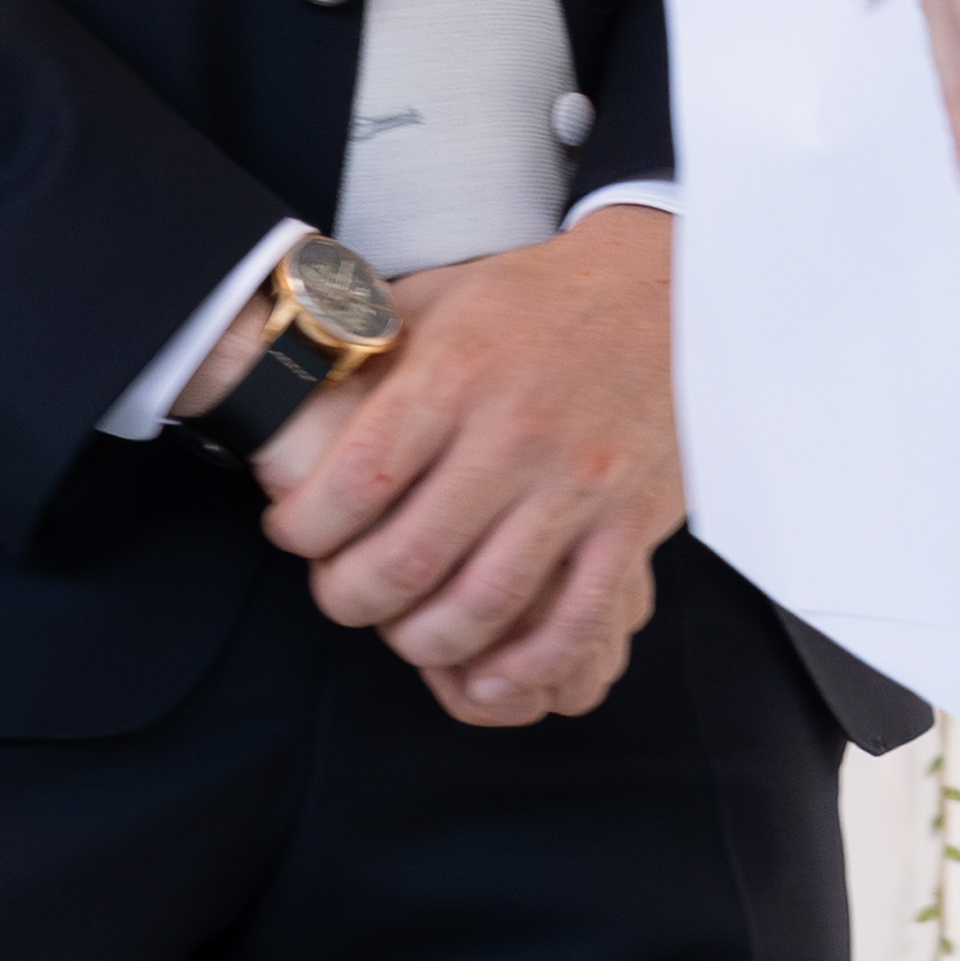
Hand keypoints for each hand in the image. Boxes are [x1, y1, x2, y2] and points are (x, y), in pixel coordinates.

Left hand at [248, 203, 682, 726]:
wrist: (669, 287)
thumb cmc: (540, 297)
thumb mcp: (445, 295)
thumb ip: (374, 344)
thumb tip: (295, 377)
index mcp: (458, 372)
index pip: (357, 478)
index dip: (304, 526)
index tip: (291, 532)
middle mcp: (516, 432)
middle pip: (407, 559)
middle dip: (350, 598)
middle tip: (339, 594)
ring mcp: (579, 482)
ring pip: (483, 604)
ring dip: (425, 642)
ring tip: (402, 632)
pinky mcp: (630, 520)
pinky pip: (574, 619)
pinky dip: (524, 666)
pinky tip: (486, 673)